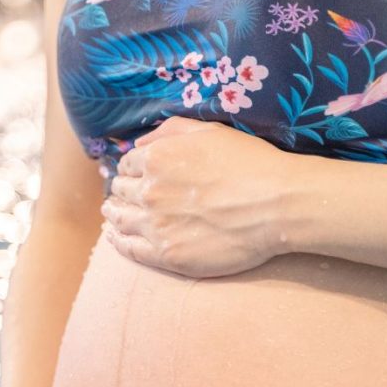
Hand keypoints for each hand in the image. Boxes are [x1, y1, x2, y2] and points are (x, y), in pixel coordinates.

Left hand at [102, 115, 295, 277]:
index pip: (128, 164)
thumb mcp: (208, 131)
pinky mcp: (167, 255)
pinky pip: (130, 249)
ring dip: (113, 215)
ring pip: (120, 220)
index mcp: (156, 159)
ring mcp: (156, 225)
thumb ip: (168, 131)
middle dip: (121, 191)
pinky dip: (118, 242)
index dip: (130, 169)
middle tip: (121, 196)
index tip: (133, 175)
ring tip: (111, 215)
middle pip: (120, 192)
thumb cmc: (249, 163)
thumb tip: (138, 143)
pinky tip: (115, 238)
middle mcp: (149, 191)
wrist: (275, 204)